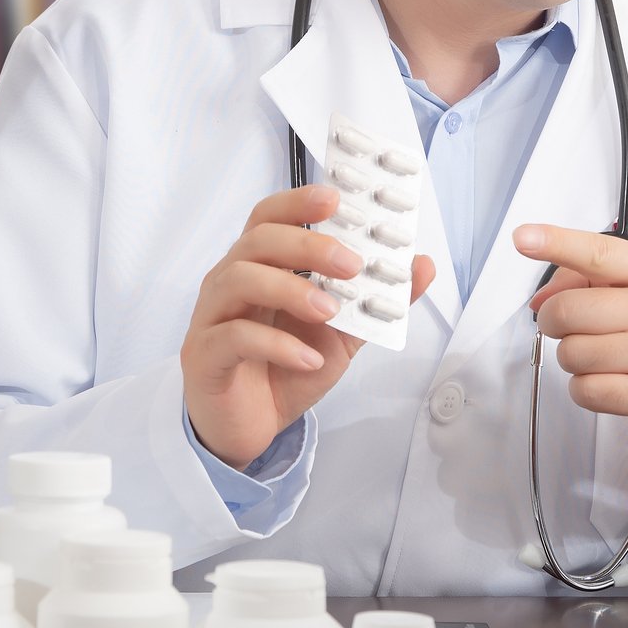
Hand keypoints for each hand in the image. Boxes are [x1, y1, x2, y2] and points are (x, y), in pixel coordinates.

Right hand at [182, 184, 436, 470]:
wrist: (251, 428)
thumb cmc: (286, 369)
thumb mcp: (343, 333)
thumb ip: (376, 300)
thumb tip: (421, 266)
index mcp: (261, 266)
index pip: (271, 217)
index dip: (299, 202)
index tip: (336, 199)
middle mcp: (231, 281)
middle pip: (259, 241)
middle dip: (308, 246)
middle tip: (351, 263)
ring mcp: (213, 316)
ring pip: (240, 280)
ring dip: (291, 290)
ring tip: (330, 311)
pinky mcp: (206, 355)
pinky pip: (235, 337)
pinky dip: (277, 345)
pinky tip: (307, 358)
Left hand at [516, 223, 627, 446]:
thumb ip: (597, 281)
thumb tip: (540, 300)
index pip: (598, 253)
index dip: (555, 243)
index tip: (524, 238)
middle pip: (569, 310)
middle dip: (554, 320)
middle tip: (569, 324)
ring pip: (572, 354)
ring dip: (573, 358)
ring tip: (601, 355)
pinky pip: (586, 391)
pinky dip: (585, 388)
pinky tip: (608, 380)